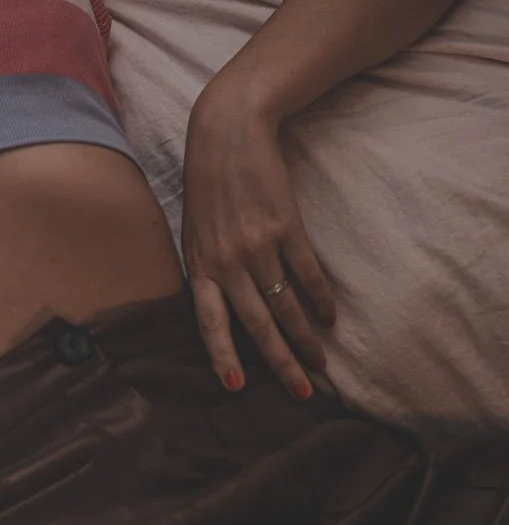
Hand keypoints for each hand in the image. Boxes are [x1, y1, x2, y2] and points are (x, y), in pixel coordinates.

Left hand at [181, 88, 336, 398]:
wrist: (227, 132)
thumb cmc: (207, 183)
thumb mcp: (193, 228)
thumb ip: (205, 267)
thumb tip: (219, 307)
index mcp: (198, 263)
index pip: (209, 321)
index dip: (223, 355)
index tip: (236, 386)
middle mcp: (226, 260)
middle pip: (256, 324)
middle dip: (279, 363)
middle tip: (301, 392)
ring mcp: (257, 245)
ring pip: (285, 305)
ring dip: (305, 338)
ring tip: (320, 364)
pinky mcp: (286, 227)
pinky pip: (307, 274)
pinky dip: (321, 300)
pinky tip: (330, 318)